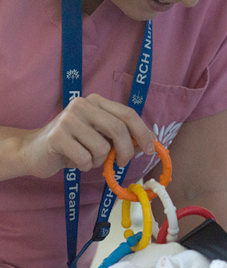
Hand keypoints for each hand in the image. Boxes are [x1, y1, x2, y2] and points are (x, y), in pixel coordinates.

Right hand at [19, 94, 155, 177]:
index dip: (142, 132)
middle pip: (118, 129)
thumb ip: (122, 135)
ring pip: (102, 148)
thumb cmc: (73, 144)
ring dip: (99, 161)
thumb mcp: (100, 136)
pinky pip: (85, 158)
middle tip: (122, 163)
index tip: (151, 148)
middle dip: (126, 151)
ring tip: (87, 157)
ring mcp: (68, 118)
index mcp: (97, 101)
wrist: (33, 151)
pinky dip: (85, 166)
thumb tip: (151, 142)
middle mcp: (83, 104)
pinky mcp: (57, 136)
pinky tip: (75, 161)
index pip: (128, 114)